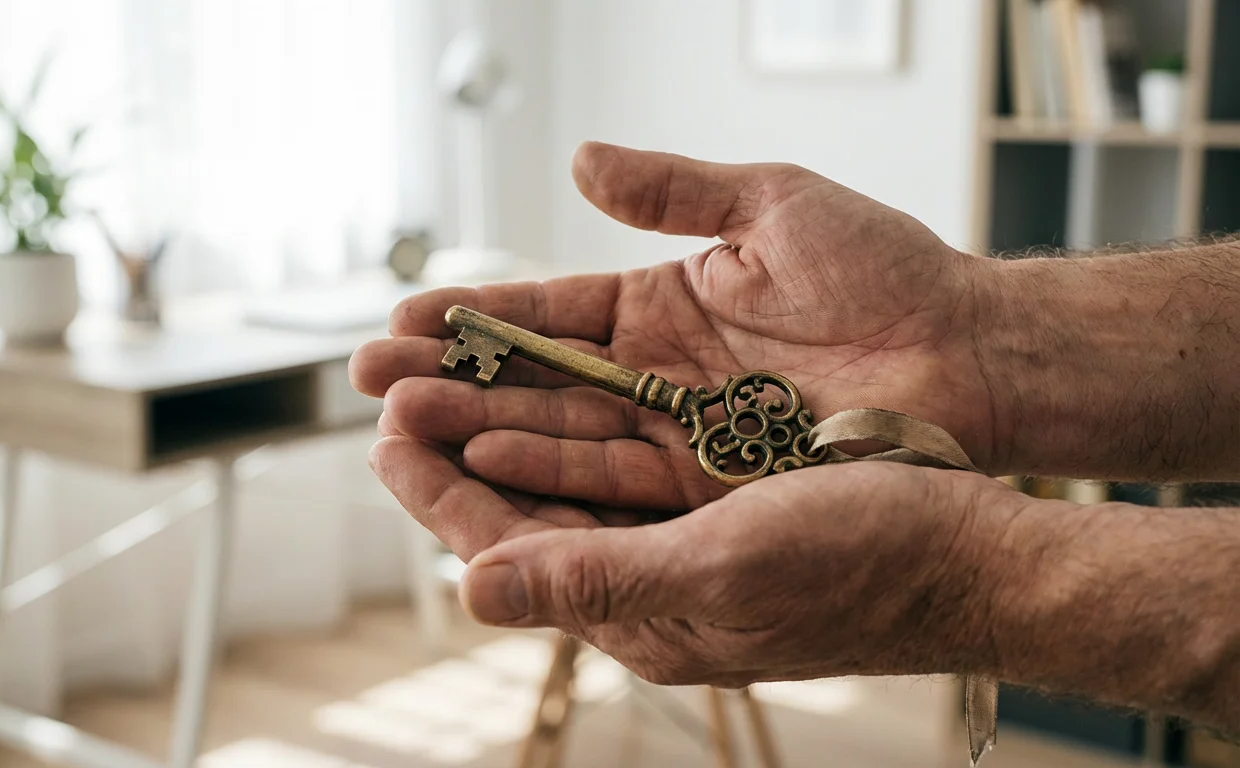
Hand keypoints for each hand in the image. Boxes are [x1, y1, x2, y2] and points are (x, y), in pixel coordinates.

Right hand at [352, 142, 1004, 519]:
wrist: (971, 353)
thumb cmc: (886, 270)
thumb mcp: (771, 204)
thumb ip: (672, 188)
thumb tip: (579, 157)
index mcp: (660, 307)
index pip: (548, 313)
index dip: (478, 315)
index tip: (404, 315)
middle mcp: (654, 378)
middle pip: (535, 380)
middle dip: (451, 378)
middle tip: (367, 377)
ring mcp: (676, 435)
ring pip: (561, 434)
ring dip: (480, 428)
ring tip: (400, 423)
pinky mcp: (709, 486)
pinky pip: (617, 480)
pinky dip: (552, 473)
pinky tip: (485, 464)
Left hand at [367, 446, 1028, 685]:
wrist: (969, 549)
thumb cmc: (863, 563)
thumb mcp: (723, 568)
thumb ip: (597, 578)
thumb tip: (471, 589)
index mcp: (636, 614)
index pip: (506, 551)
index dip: (437, 492)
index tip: (380, 430)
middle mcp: (645, 580)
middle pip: (520, 510)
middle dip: (451, 448)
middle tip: (389, 384)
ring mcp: (676, 541)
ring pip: (562, 478)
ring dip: (501, 422)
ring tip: (444, 371)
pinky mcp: (711, 504)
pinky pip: (617, 461)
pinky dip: (571, 422)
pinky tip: (545, 386)